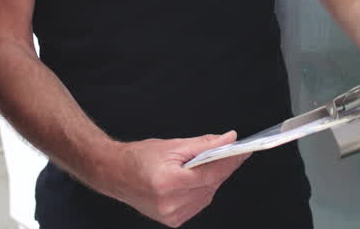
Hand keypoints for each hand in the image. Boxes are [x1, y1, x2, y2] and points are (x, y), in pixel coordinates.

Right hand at [110, 131, 248, 226]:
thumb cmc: (139, 158)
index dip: (230, 161)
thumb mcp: (172, 145)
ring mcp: (171, 215)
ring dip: (213, 179)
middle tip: (234, 153)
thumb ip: (203, 144)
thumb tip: (227, 140)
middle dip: (224, 168)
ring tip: (212, 164)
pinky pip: (198, 204)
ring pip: (207, 195)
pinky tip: (198, 179)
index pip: (210, 172)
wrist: (115, 173)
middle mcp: (170, 202)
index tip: (244, 150)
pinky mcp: (173, 221)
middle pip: (211, 184)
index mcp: (169, 182)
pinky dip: (203, 190)